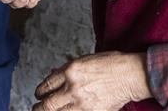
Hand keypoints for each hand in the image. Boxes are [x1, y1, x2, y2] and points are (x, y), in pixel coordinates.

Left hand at [33, 51, 150, 110]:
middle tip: (38, 108)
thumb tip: (52, 76)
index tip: (39, 95)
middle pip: (47, 104)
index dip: (40, 92)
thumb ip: (67, 71)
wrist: (130, 75)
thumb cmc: (110, 65)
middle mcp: (73, 86)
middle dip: (39, 108)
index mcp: (69, 71)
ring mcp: (82, 101)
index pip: (46, 85)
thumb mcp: (83, 61)